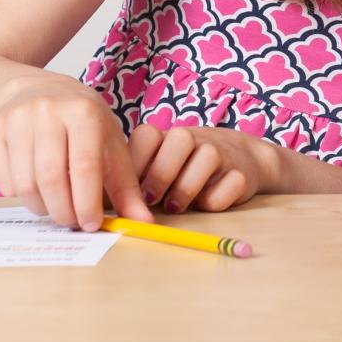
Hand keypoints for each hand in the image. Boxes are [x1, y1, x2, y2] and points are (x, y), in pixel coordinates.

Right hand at [0, 76, 152, 230]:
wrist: (38, 92)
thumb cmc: (81, 125)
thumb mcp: (110, 146)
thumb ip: (126, 187)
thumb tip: (143, 222)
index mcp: (83, 112)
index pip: (85, 167)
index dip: (87, 203)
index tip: (90, 224)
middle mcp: (48, 110)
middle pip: (51, 178)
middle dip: (62, 211)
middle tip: (71, 221)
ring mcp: (16, 118)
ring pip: (24, 184)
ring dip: (41, 207)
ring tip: (54, 206)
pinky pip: (2, 179)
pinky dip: (18, 195)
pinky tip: (34, 188)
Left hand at [129, 124, 278, 213]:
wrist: (239, 161)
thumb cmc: (185, 171)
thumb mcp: (158, 170)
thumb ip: (132, 183)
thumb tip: (99, 204)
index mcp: (167, 137)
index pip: (147, 135)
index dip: (137, 162)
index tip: (132, 187)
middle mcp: (194, 138)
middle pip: (180, 139)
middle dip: (161, 173)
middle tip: (151, 200)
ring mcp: (221, 153)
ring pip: (208, 157)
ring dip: (187, 187)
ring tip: (175, 206)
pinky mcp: (242, 173)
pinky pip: (231, 182)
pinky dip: (218, 197)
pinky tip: (206, 204)